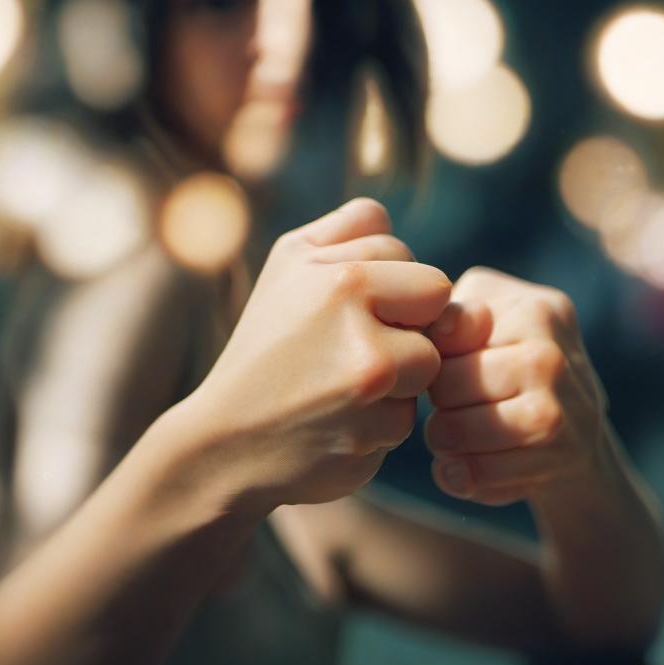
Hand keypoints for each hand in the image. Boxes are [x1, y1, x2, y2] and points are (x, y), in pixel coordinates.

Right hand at [178, 197, 450, 510]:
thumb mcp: (288, 265)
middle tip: (347, 344)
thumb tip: (395, 220)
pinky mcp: (376, 430)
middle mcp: (354, 319)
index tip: (341, 309)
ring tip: (342, 383)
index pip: (410, 257)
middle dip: (406, 322)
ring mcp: (368, 377)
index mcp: (339, 273)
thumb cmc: (267, 344)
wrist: (225, 443)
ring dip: (399, 374)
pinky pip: (411, 414)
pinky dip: (382, 420)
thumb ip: (348, 229)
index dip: (384, 283)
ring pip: (431, 360)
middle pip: (438, 301)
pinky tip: (338, 421)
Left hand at [423, 267, 608, 505]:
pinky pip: (480, 473)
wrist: (579, 427)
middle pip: (445, 386)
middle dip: (436, 400)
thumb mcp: (488, 316)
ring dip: (443, 440)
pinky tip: (464, 466)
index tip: (448, 364)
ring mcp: (556, 411)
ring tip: (451, 434)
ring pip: (457, 431)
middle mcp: (550, 358)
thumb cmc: (515, 357)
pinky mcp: (557, 460)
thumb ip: (453, 311)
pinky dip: (461, 476)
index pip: (443, 337)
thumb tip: (439, 328)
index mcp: (535, 311)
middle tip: (449, 404)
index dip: (432, 357)